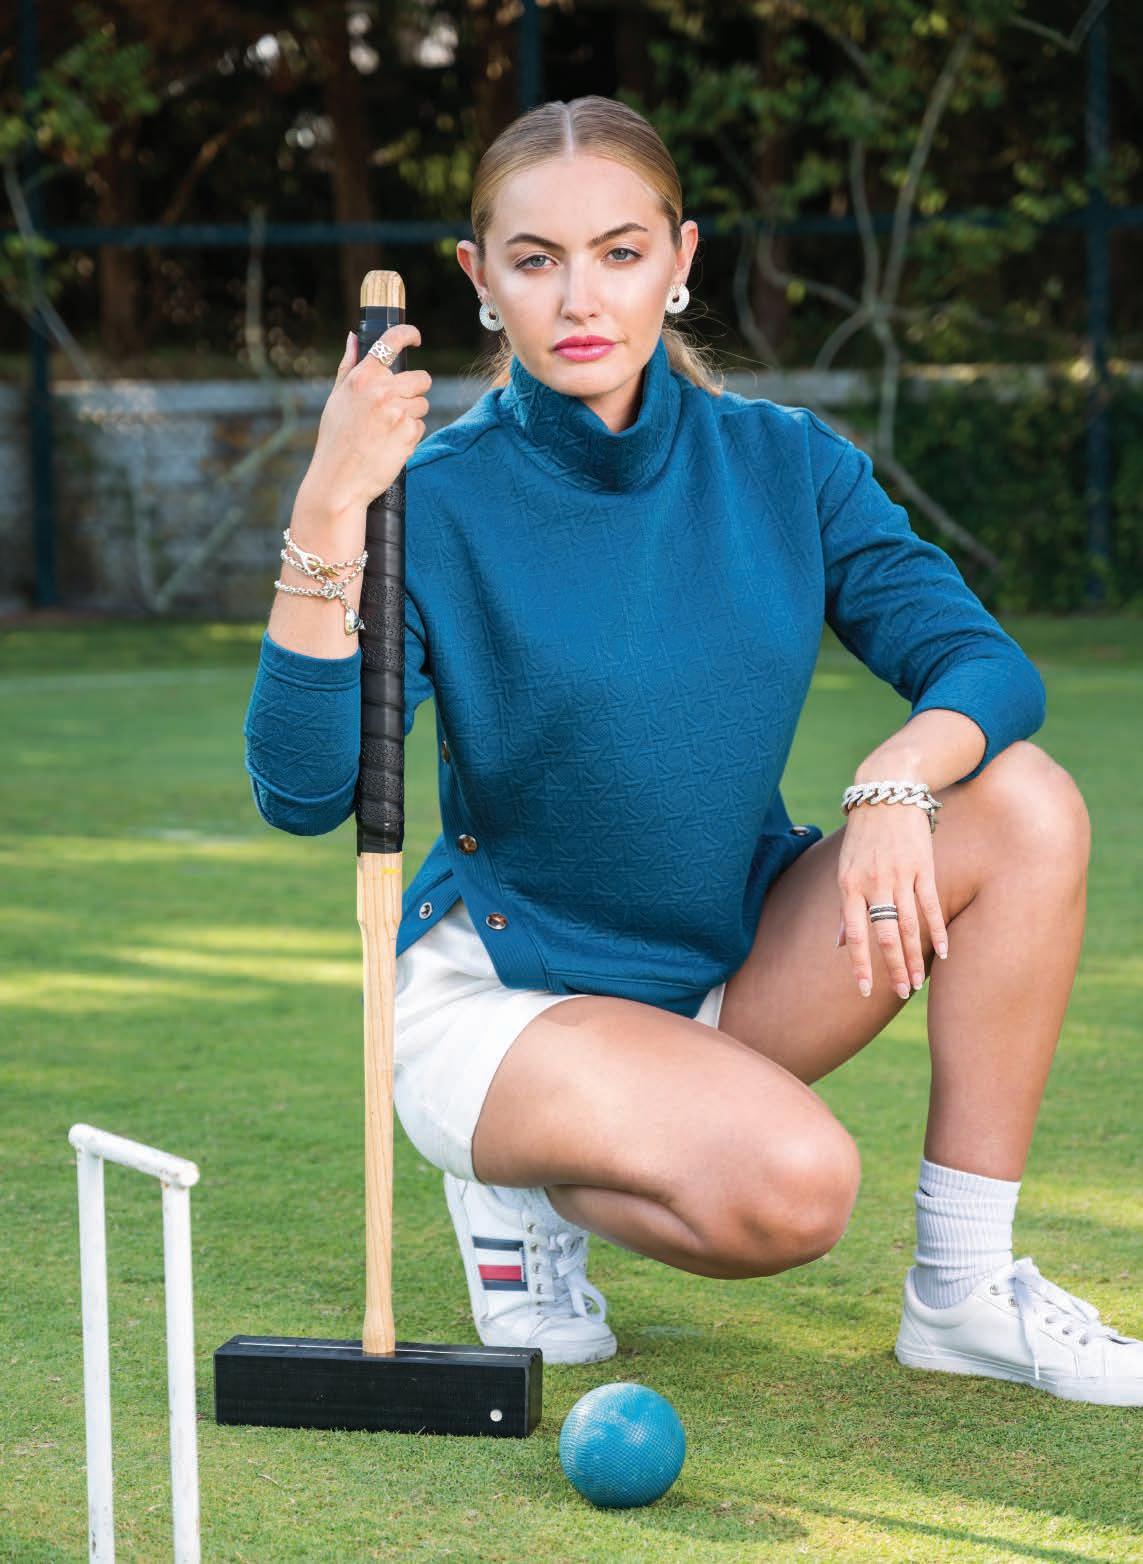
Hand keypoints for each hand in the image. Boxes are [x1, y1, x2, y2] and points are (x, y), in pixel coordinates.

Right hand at [302, 324, 432, 515]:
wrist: (340, 481)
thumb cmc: (335, 440)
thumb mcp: (336, 399)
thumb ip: (348, 367)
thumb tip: (353, 338)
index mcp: (362, 378)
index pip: (391, 341)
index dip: (408, 334)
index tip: (415, 337)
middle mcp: (381, 390)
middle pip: (421, 378)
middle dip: (414, 392)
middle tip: (395, 409)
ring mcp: (397, 411)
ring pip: (423, 404)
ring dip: (412, 416)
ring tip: (387, 431)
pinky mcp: (409, 432)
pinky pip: (421, 426)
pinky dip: (410, 435)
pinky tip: (391, 444)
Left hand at [835, 802, 948, 999]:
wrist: (886, 794)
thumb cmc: (863, 837)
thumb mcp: (846, 869)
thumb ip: (847, 909)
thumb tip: (840, 943)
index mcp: (850, 886)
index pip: (856, 934)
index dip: (860, 963)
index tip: (863, 990)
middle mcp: (874, 884)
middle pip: (885, 935)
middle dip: (893, 968)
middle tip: (900, 994)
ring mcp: (901, 876)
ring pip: (908, 925)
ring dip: (914, 957)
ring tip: (916, 984)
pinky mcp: (924, 867)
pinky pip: (931, 904)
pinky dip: (937, 930)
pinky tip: (942, 952)